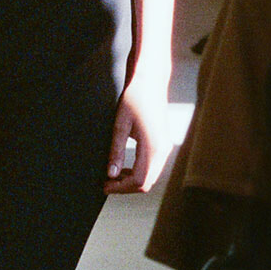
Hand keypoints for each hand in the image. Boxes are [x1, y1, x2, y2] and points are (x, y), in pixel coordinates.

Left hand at [105, 69, 172, 193]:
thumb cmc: (134, 99)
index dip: (120, 187)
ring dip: (132, 181)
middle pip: (146, 183)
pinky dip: (139, 172)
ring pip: (151, 177)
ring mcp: (166, 148)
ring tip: (112, 176)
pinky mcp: (164, 144)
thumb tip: (111, 174)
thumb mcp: (120, 125)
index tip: (104, 185)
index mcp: (153, 147)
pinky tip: (124, 168)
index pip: (139, 181)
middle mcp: (163, 150)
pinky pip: (153, 167)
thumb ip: (116, 151)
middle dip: (126, 187)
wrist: (150, 82)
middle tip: (106, 183)